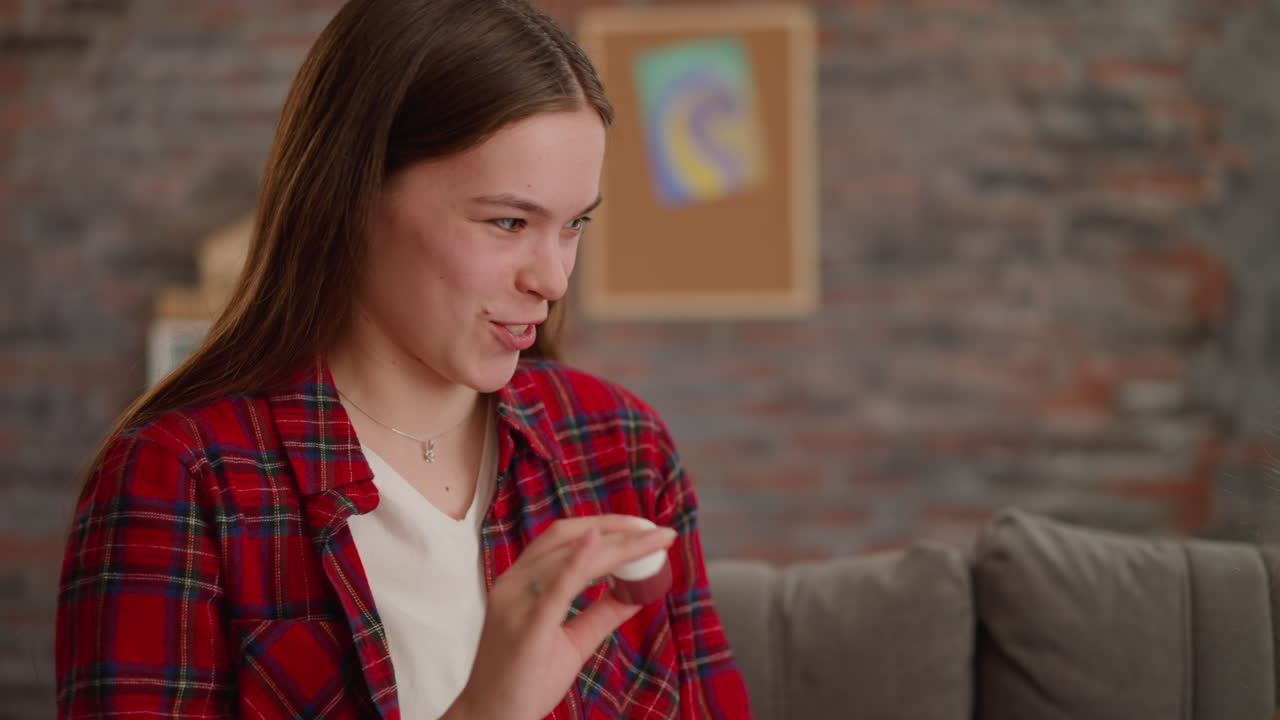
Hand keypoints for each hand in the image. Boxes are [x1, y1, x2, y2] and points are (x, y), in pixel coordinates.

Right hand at [444, 515, 677, 719]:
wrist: (492, 718)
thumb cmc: (525, 681)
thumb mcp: (573, 641)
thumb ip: (602, 614)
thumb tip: (639, 591)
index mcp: (521, 582)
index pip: (564, 538)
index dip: (604, 525)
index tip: (643, 527)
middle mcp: (514, 583)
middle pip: (568, 538)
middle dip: (616, 528)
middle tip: (658, 532)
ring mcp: (515, 602)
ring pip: (569, 557)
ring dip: (616, 546)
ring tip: (652, 542)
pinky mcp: (526, 627)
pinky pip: (553, 588)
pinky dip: (577, 561)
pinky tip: (598, 544)